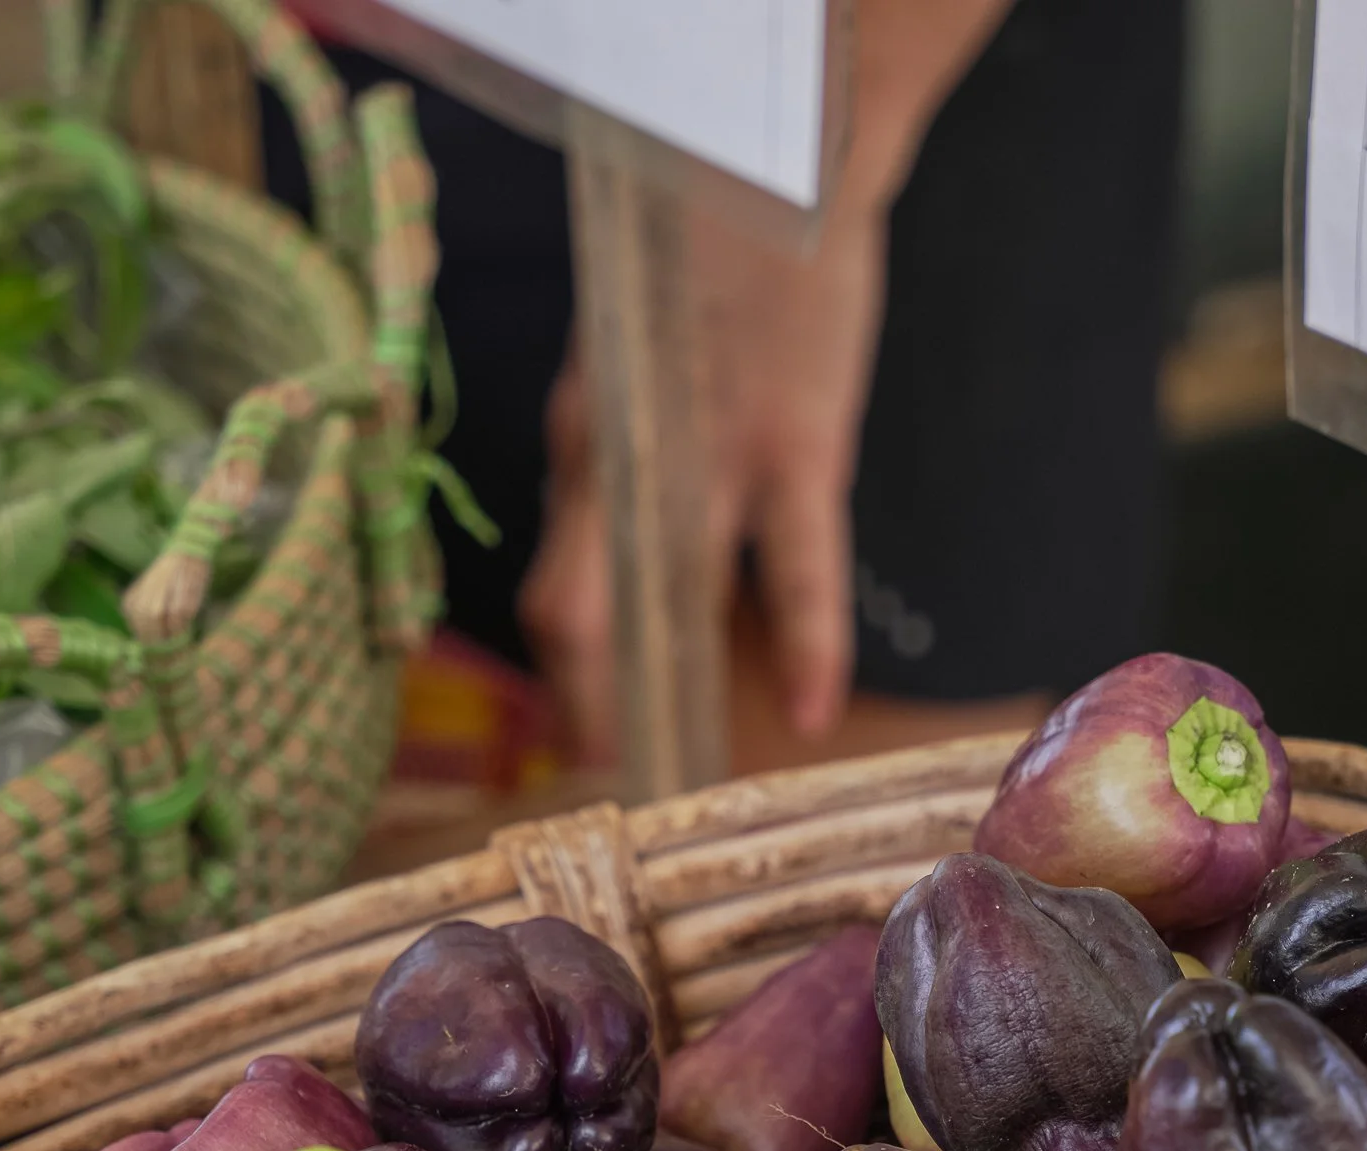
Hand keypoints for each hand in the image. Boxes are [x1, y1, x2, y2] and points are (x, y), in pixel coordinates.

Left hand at [519, 0, 1014, 765]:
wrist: (784, 158)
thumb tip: (620, 550)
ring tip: (665, 769)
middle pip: (577, 609)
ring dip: (656, 692)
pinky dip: (808, 644)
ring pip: (664, 597)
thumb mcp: (630, 360)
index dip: (556, 673)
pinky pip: (797, 565)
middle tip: (600, 775)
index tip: (572, 736)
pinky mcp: (795, 442)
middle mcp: (626, 456)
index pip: (552, 584)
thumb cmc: (710, 263)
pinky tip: (814, 711)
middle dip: (581, 704)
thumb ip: (622, 458)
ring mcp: (710, 456)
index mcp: (586, 439)